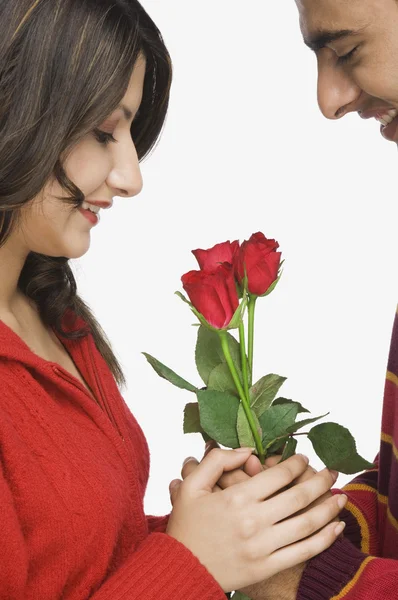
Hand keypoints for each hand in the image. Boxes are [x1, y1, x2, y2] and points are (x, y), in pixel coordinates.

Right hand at [166, 446, 345, 592]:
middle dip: (320, 480)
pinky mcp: (268, 566)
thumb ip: (216, 461)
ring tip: (342, 496)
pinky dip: (325, 539)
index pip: (278, 475)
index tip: (303, 458)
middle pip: (299, 496)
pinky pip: (303, 551)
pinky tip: (336, 527)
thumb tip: (247, 451)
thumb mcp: (191, 486)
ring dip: (329, 507)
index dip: (296, 463)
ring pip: (307, 523)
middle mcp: (254, 520)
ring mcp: (263, 546)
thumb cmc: (187, 526)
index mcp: (237, 497)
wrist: (181, 570)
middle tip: (332, 471)